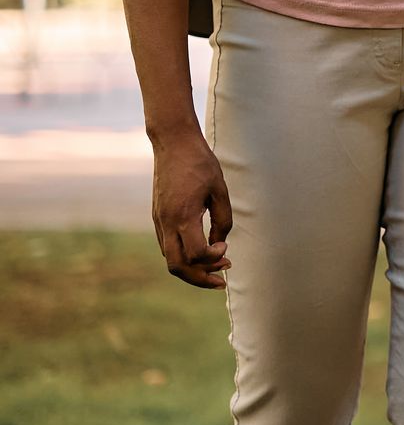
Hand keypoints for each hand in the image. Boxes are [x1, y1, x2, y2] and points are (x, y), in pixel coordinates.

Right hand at [150, 130, 231, 289]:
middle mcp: (166, 223)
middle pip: (176, 266)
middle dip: (200, 278)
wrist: (172, 144)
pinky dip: (184, 256)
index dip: (213, 259)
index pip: (194, 254)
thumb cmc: (200, 164)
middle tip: (222, 280)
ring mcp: (158, 221)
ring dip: (192, 268)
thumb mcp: (220, 190)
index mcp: (183, 216)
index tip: (226, 248)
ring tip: (217, 267)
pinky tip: (202, 252)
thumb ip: (222, 220)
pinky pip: (168, 246)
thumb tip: (220, 244)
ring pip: (170, 259)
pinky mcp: (157, 218)